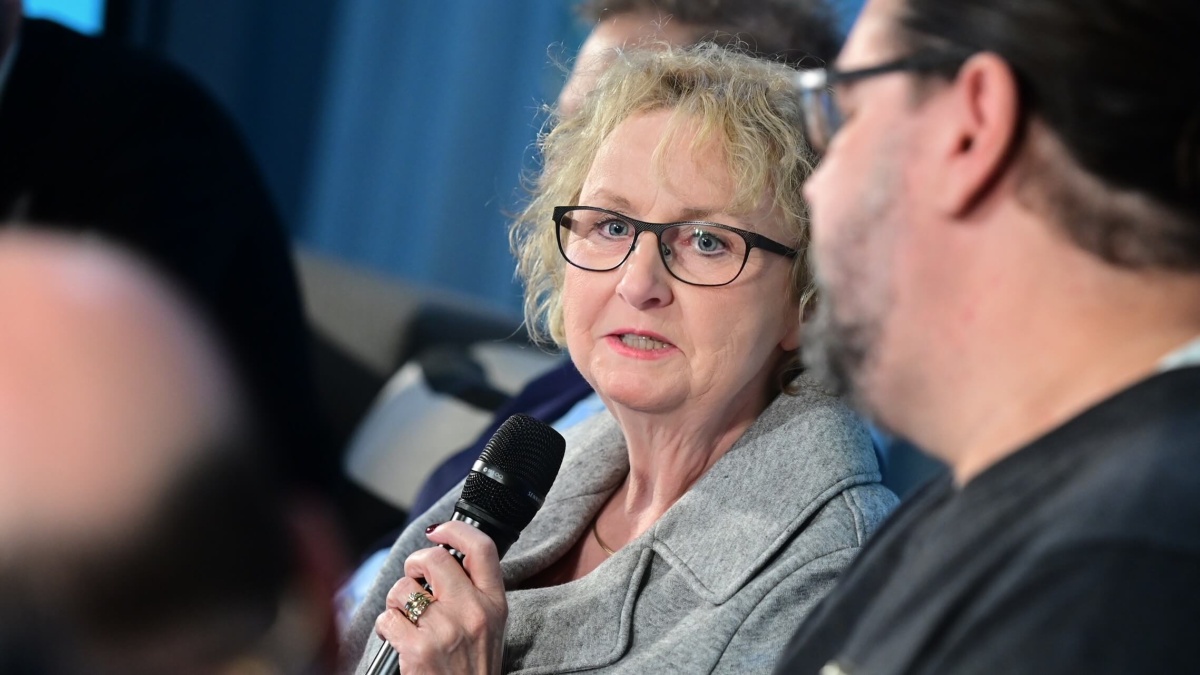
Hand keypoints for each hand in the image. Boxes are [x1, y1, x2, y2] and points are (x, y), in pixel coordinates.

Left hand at [374, 521, 506, 674]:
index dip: (455, 530)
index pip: (481, 548)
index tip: (438, 532)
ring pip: (403, 588)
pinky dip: (386, 626)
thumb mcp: (489, 627)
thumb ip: (473, 593)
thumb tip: (443, 558)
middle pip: (434, 559)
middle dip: (414, 564)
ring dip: (396, 601)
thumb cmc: (473, 669)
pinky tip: (397, 638)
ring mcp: (445, 630)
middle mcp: (472, 613)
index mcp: (494, 604)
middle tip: (413, 578)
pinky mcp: (418, 649)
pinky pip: (388, 618)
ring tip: (406, 617)